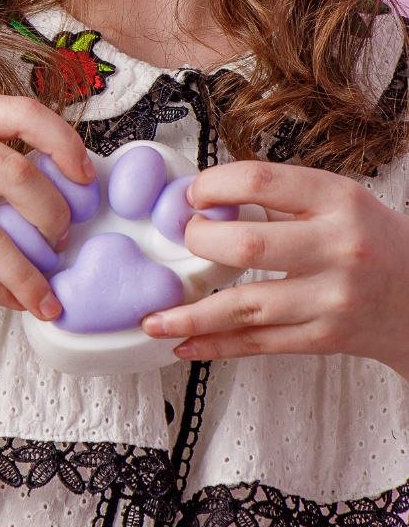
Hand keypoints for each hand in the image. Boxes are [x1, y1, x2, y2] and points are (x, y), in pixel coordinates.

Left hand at [140, 159, 408, 377]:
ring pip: (246, 306)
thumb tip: (209, 197)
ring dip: (192, 314)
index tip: (191, 195)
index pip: (260, 181)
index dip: (213, 186)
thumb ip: (281, 196)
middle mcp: (337, 247)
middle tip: (181, 239)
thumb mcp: (340, 200)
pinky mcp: (326, 338)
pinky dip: (217, 346)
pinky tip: (184, 344)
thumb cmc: (374, 241)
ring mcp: (331, 298)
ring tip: (153, 317)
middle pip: (248, 245)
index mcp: (338, 199)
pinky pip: (260, 344)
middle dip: (200, 242)